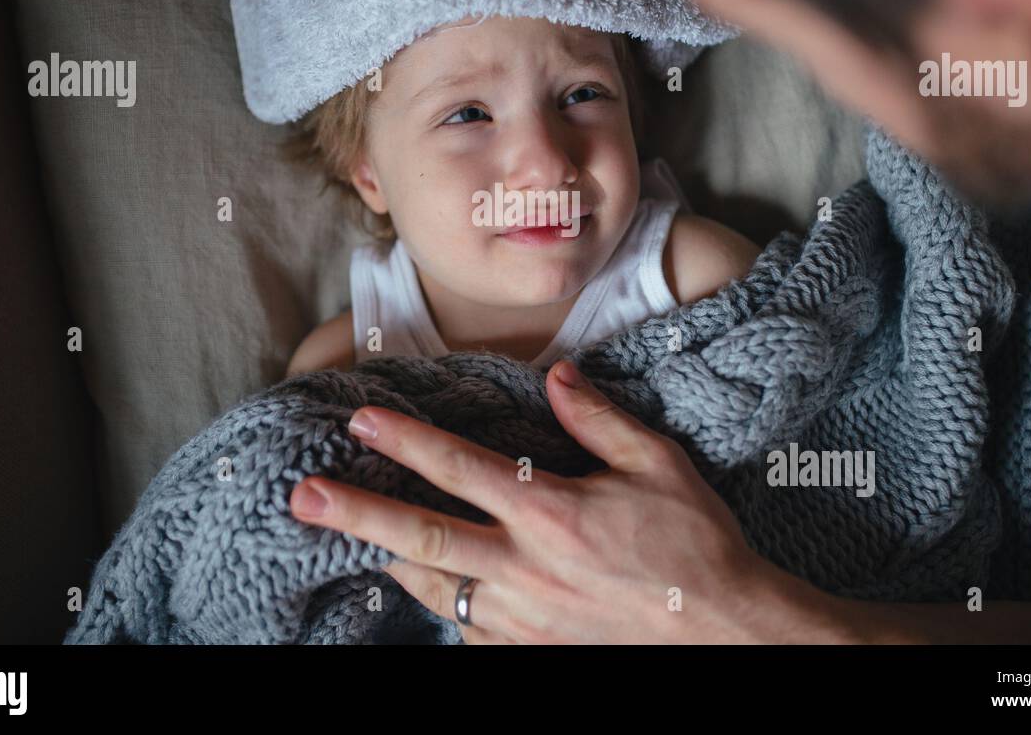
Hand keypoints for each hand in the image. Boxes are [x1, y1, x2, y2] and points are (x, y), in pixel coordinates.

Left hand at [288, 358, 850, 642]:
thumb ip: (601, 419)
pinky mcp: (526, 656)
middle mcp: (523, 569)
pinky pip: (466, 630)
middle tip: (304, 497)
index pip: (460, 468)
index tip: (360, 421)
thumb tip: (557, 374)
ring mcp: (520, 621)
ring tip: (353, 540)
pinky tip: (434, 588)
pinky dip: (444, 605)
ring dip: (389, 560)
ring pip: (432, 589)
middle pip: (420, 538)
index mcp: (551, 514)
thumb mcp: (660, 466)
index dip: (405, 441)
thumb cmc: (696, 547)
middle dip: (355, 514)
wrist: (727, 637)